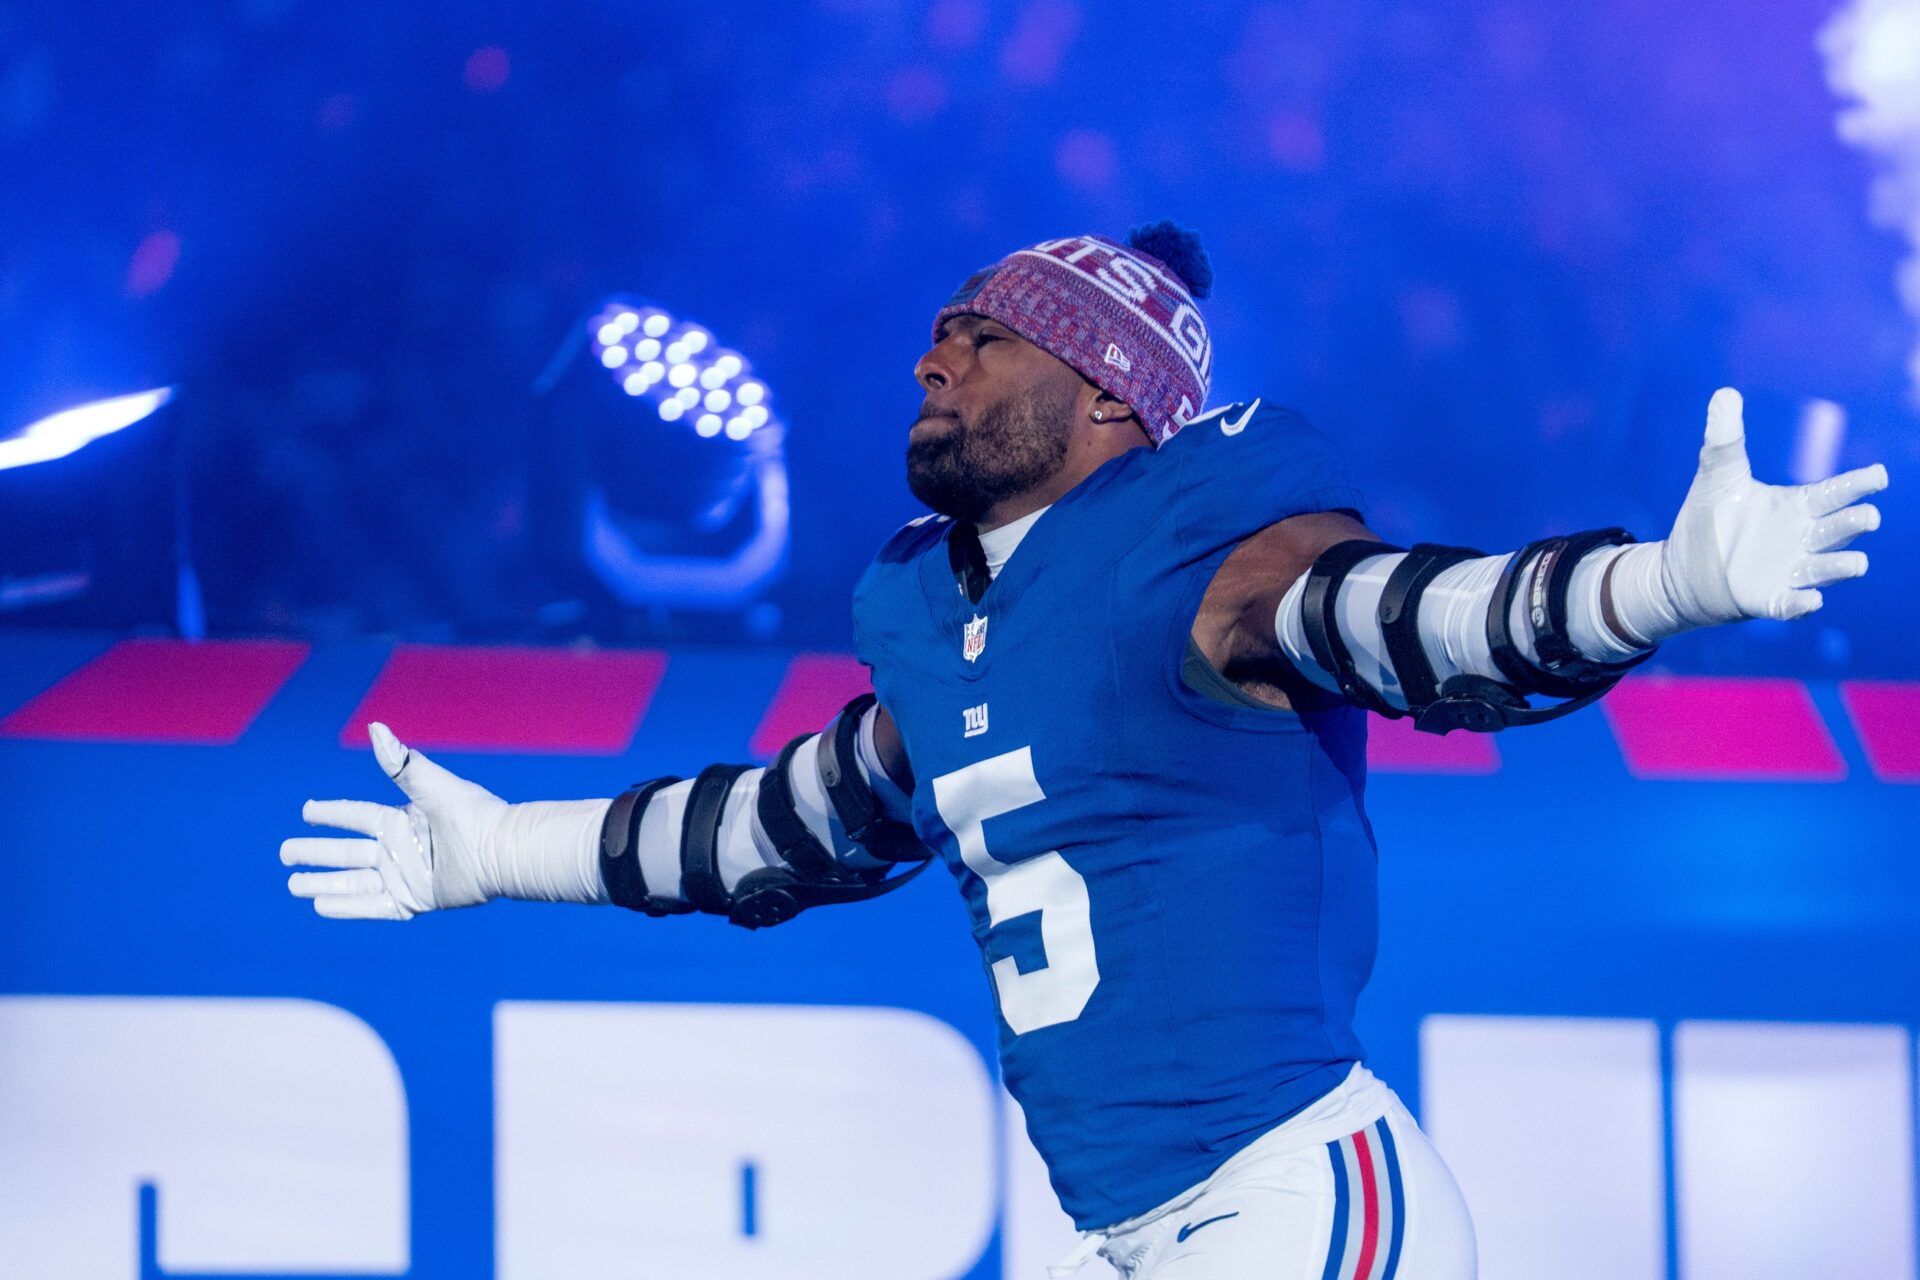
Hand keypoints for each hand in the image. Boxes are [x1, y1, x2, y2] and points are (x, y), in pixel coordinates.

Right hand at [281, 722, 505, 919]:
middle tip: (283, 853)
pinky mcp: (414, 901)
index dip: (330, 814)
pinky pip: (372, 906)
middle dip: (315, 853)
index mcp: (401, 820)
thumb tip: (375, 727)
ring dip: (322, 882)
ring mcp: (404, 876)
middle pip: (346, 852)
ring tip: (292, 885)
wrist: (503, 853)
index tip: (305, 811)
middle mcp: (399, 849)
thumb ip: (402, 762)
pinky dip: (346, 906)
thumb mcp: (433, 786)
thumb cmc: (474, 815)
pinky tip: (319, 905)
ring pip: (352, 881)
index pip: (355, 817)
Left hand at [1659, 387, 1886, 627]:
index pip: (1833, 493)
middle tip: (1868, 515)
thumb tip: (1724, 393)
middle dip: (1853, 524)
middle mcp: (1801, 540)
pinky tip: (1812, 602)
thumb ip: (1724, 439)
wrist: (1678, 567)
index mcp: (1795, 507)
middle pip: (1836, 530)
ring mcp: (1787, 571)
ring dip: (1840, 567)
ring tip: (1858, 563)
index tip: (1879, 475)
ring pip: (1824, 570)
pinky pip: (1790, 604)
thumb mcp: (1717, 476)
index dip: (1856, 485)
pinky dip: (1801, 604)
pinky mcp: (1767, 599)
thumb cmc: (1709, 519)